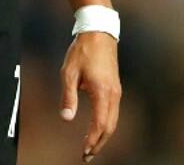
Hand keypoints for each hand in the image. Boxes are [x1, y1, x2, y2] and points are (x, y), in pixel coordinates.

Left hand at [59, 32, 120, 161]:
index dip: (92, 140)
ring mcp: (116, 91)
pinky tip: (99, 128)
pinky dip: (107, 124)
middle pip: (110, 127)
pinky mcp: (115, 87)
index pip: (100, 124)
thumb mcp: (69, 73)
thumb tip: (66, 118)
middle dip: (99, 143)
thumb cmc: (83, 51)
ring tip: (92, 146)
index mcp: (102, 92)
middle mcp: (113, 94)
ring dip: (104, 135)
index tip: (84, 151)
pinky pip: (113, 112)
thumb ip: (68, 97)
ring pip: (113, 120)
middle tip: (87, 155)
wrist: (98, 32)